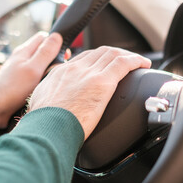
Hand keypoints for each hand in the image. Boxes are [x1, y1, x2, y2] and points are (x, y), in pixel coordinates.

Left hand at [0, 32, 62, 129]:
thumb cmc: (12, 89)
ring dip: (47, 72)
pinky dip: (40, 81)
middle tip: (57, 71)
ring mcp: (19, 70)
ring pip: (39, 65)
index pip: (43, 37)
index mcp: (24, 51)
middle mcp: (21, 58)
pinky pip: (35, 77)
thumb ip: (45, 52)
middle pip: (42, 51)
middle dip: (53, 59)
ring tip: (50, 81)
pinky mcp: (19, 82)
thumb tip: (57, 36)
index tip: (63, 56)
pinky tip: (42, 89)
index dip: (55, 44)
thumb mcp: (33, 68)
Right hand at [28, 46, 151, 139]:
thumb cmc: (44, 124)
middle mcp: (73, 69)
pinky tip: (143, 64)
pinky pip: (123, 63)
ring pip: (112, 54)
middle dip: (114, 55)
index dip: (96, 60)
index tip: (103, 66)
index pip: (82, 59)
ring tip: (137, 63)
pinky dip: (136, 61)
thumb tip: (52, 106)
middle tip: (124, 63)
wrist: (47, 129)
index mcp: (59, 74)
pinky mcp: (102, 82)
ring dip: (126, 56)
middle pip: (99, 53)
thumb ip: (48, 100)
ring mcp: (87, 74)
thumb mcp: (40, 106)